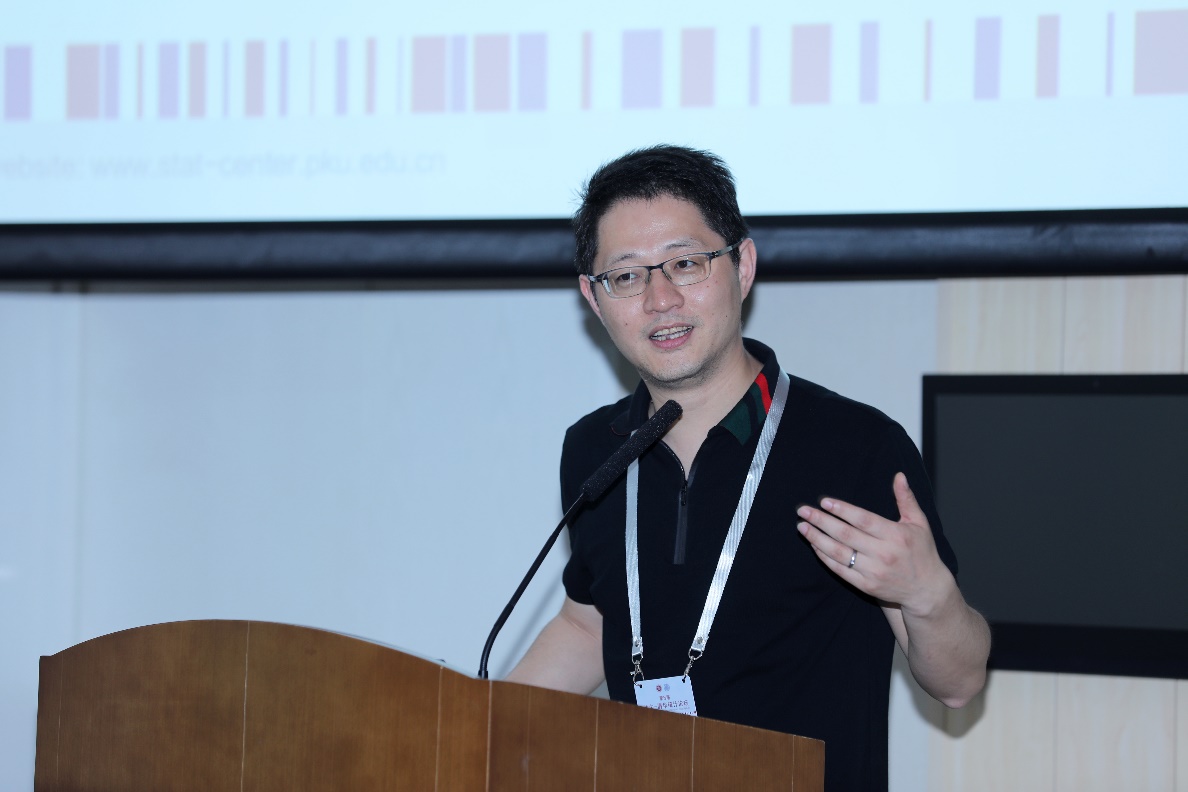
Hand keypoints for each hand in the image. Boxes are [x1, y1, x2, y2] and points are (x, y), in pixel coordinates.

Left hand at [795, 472, 950, 614]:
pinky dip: (824, 557)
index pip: (863, 520)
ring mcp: (873, 571)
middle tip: (803, 511)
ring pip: (838, 553)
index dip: (842, 510)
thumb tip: (898, 476)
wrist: (926, 590)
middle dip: (821, 521)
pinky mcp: (866, 585)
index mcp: (896, 535)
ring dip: (817, 539)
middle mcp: (883, 553)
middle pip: (845, 535)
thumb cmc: (922, 552)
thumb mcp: (919, 523)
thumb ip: (906, 499)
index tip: (824, 502)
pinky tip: (814, 545)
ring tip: (802, 527)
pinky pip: (839, 570)